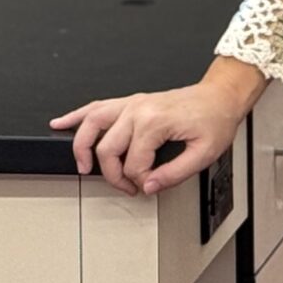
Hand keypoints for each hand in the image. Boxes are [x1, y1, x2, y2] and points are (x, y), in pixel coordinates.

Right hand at [50, 77, 249, 196]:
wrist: (219, 96)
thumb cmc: (214, 119)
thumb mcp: (204, 153)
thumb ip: (174, 174)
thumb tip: (148, 186)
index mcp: (155, 122)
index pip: (133, 164)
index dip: (139, 181)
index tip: (149, 185)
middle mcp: (138, 109)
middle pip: (108, 149)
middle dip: (114, 174)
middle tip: (126, 186)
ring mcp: (132, 104)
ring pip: (92, 124)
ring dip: (81, 146)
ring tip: (80, 165)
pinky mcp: (131, 102)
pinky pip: (97, 107)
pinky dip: (77, 116)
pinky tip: (62, 124)